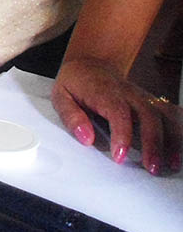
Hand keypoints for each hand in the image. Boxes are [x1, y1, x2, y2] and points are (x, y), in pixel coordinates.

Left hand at [51, 57, 181, 174]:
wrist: (91, 63)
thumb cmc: (75, 82)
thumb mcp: (61, 95)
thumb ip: (71, 116)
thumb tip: (86, 138)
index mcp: (104, 91)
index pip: (118, 112)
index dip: (122, 135)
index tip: (120, 156)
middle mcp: (128, 93)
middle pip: (148, 115)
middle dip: (153, 143)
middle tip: (151, 167)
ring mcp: (142, 97)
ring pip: (164, 115)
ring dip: (171, 140)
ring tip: (172, 164)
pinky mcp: (151, 102)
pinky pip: (170, 113)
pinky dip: (178, 129)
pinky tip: (180, 148)